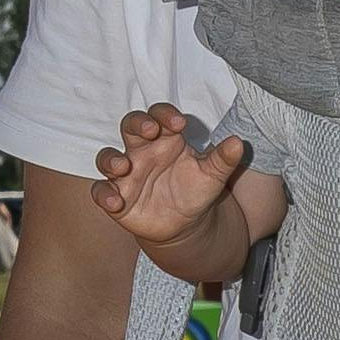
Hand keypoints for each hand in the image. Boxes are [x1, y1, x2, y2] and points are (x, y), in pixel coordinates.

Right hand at [92, 103, 246, 260]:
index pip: (159, 116)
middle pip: (130, 126)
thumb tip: (239, 143)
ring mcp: (126, 173)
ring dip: (111, 159)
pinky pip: (101, 191)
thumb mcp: (212, 175)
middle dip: (137, 124)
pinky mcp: (117, 195)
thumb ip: (223, 159)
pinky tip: (115, 202)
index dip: (165, 115)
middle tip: (151, 131)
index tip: (179, 124)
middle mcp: (141, 151)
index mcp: (165, 138)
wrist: (186, 225)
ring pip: (107, 157)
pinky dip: (104, 194)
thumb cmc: (195, 190)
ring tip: (123, 167)